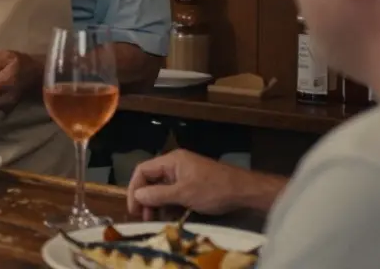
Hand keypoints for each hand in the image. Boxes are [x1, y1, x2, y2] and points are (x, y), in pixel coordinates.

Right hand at [126, 149, 252, 219]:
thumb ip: (158, 195)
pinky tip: (170, 216)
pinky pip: (174, 193)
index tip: (134, 208)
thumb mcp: (184, 194)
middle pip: (151, 179)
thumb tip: (138, 195)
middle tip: (144, 217)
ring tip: (156, 220)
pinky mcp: (193, 184)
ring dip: (157, 204)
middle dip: (145, 198)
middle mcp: (175, 165)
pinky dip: (169, 204)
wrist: (245, 191)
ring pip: (162, 188)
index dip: (134, 188)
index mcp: (171, 161)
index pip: (142, 170)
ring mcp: (185, 174)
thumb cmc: (214, 190)